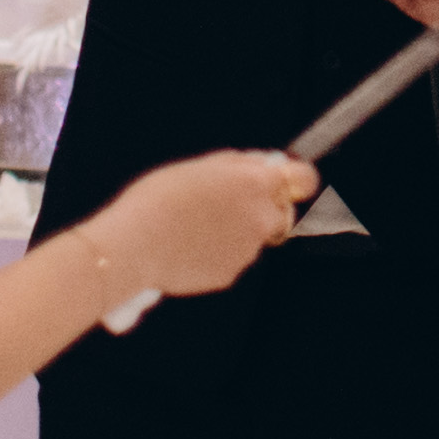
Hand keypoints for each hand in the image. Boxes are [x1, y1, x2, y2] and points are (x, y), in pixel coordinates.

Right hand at [92, 150, 310, 299]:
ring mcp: (248, 249)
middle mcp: (261, 216)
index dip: (296, 181)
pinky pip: (231, 259)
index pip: (304, 179)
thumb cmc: (158, 200)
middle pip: (281, 213)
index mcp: (256, 182)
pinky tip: (189, 246)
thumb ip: (238, 166)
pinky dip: (218, 254)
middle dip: (264, 210)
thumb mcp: (200, 166)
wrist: (133, 245)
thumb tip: (261, 165)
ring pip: (253, 238)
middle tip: (229, 207)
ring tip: (195, 227)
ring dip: (235, 232)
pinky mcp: (231, 273)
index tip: (290, 183)